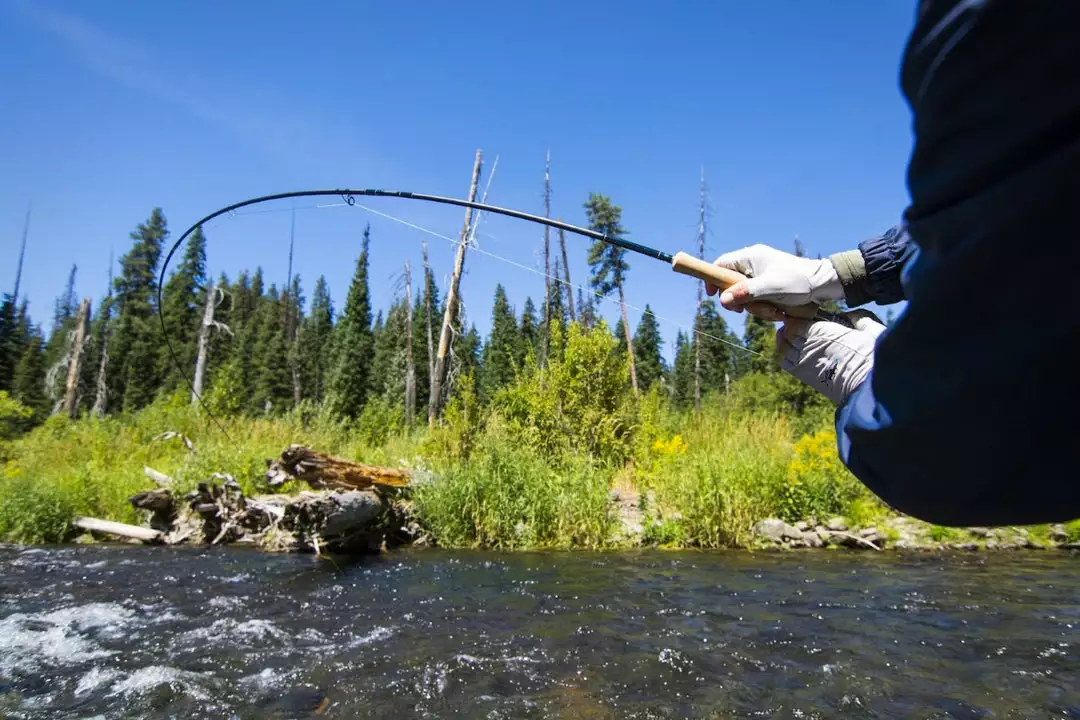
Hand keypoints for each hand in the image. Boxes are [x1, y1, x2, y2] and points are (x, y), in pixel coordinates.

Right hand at [708, 244, 843, 313]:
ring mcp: (761, 274)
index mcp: (750, 256)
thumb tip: (723, 300)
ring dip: (754, 306)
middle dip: (739, 300)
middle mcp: (754, 263)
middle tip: (744, 311)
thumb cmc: (798, 282)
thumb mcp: (770, 288)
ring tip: (771, 310)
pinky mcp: (769, 284)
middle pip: (731, 283)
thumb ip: (745, 293)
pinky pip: (756, 298)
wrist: (823, 284)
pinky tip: (776, 310)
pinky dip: (763, 306)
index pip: (721, 265)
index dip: (713, 279)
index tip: (713, 296)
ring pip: (744, 294)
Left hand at [776, 310, 885, 405]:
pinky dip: (785, 356)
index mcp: (821, 331)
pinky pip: (787, 363)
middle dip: (789, 327)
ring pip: (784, 347)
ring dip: (784, 340)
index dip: (796, 317)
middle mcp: (807, 345)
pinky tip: (789, 353)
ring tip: (786, 335)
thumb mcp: (872, 329)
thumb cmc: (873, 357)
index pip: (797, 322)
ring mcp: (803, 361)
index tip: (800, 315)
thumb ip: (858, 318)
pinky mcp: (804, 376)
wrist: (868, 387)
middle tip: (793, 323)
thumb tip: (849, 315)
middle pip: (788, 332)